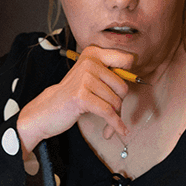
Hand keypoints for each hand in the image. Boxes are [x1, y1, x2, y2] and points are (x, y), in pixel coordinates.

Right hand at [16, 46, 134, 156]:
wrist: (46, 110)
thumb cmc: (71, 96)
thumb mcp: (90, 78)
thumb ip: (110, 76)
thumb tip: (138, 80)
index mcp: (93, 54)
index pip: (127, 60)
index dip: (130, 75)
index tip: (125, 87)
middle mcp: (90, 62)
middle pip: (122, 86)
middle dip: (119, 102)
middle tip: (110, 110)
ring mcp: (85, 79)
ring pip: (115, 101)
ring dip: (114, 116)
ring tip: (107, 120)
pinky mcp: (82, 96)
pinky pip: (108, 113)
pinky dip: (115, 124)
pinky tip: (120, 130)